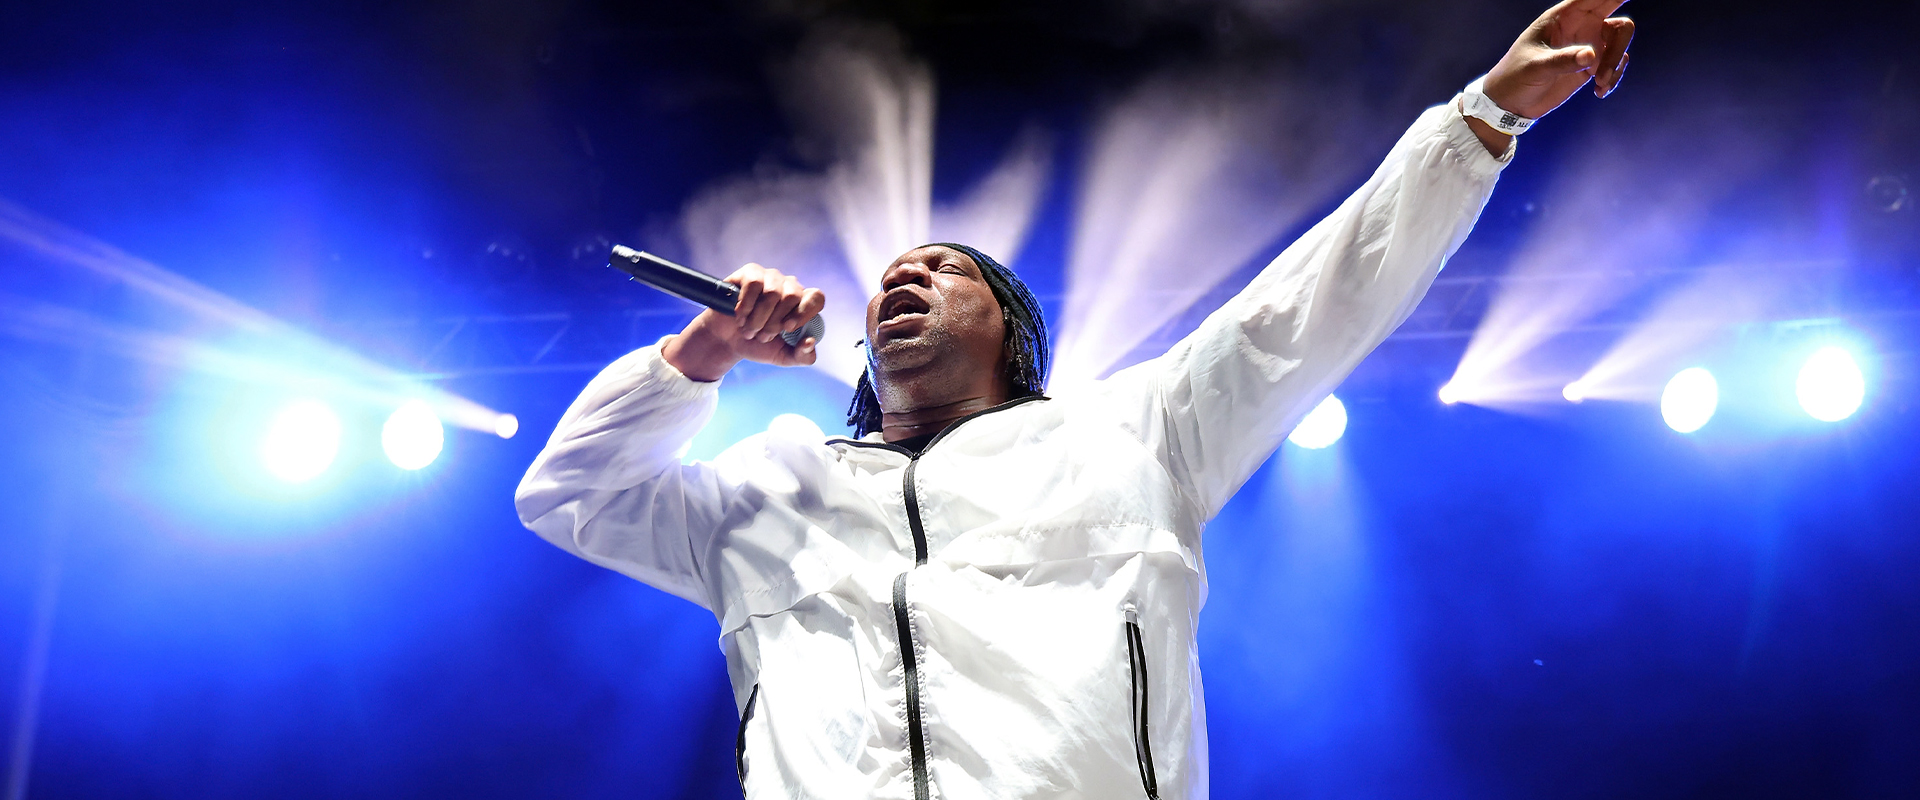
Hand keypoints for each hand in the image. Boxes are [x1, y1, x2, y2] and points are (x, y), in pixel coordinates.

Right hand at [661, 263, 825, 381]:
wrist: (728, 342)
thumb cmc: (758, 345)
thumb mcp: (783, 357)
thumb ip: (803, 356)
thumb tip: (811, 341)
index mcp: (802, 304)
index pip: (816, 298)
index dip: (804, 312)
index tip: (787, 328)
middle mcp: (789, 286)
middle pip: (792, 296)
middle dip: (774, 322)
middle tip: (762, 336)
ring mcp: (770, 277)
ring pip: (772, 292)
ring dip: (757, 318)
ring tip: (749, 329)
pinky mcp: (750, 273)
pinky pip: (754, 284)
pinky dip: (745, 305)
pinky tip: (739, 315)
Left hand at [1484, 0, 1634, 119]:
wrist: (1510, 104)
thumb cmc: (1515, 77)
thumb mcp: (1535, 68)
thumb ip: (1562, 61)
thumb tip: (1591, 56)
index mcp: (1563, 17)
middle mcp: (1580, 28)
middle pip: (1618, 24)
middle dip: (1620, 43)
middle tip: (1605, 70)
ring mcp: (1587, 46)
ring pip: (1620, 45)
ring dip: (1615, 66)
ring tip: (1599, 85)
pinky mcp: (1590, 67)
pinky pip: (1615, 66)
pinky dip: (1613, 78)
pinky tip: (1599, 92)